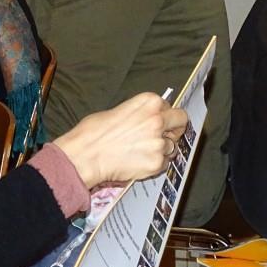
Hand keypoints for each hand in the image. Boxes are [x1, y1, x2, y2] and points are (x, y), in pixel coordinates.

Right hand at [53, 93, 187, 188]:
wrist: (85, 155)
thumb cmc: (93, 132)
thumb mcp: (117, 110)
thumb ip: (139, 113)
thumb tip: (146, 121)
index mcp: (149, 102)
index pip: (170, 107)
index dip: (165, 116)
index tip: (161, 123)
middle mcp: (158, 119)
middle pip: (181, 122)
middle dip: (174, 129)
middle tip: (165, 136)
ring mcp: (159, 142)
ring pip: (173, 146)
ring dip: (162, 149)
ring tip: (142, 152)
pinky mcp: (156, 162)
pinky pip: (164, 164)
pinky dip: (154, 165)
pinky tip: (138, 162)